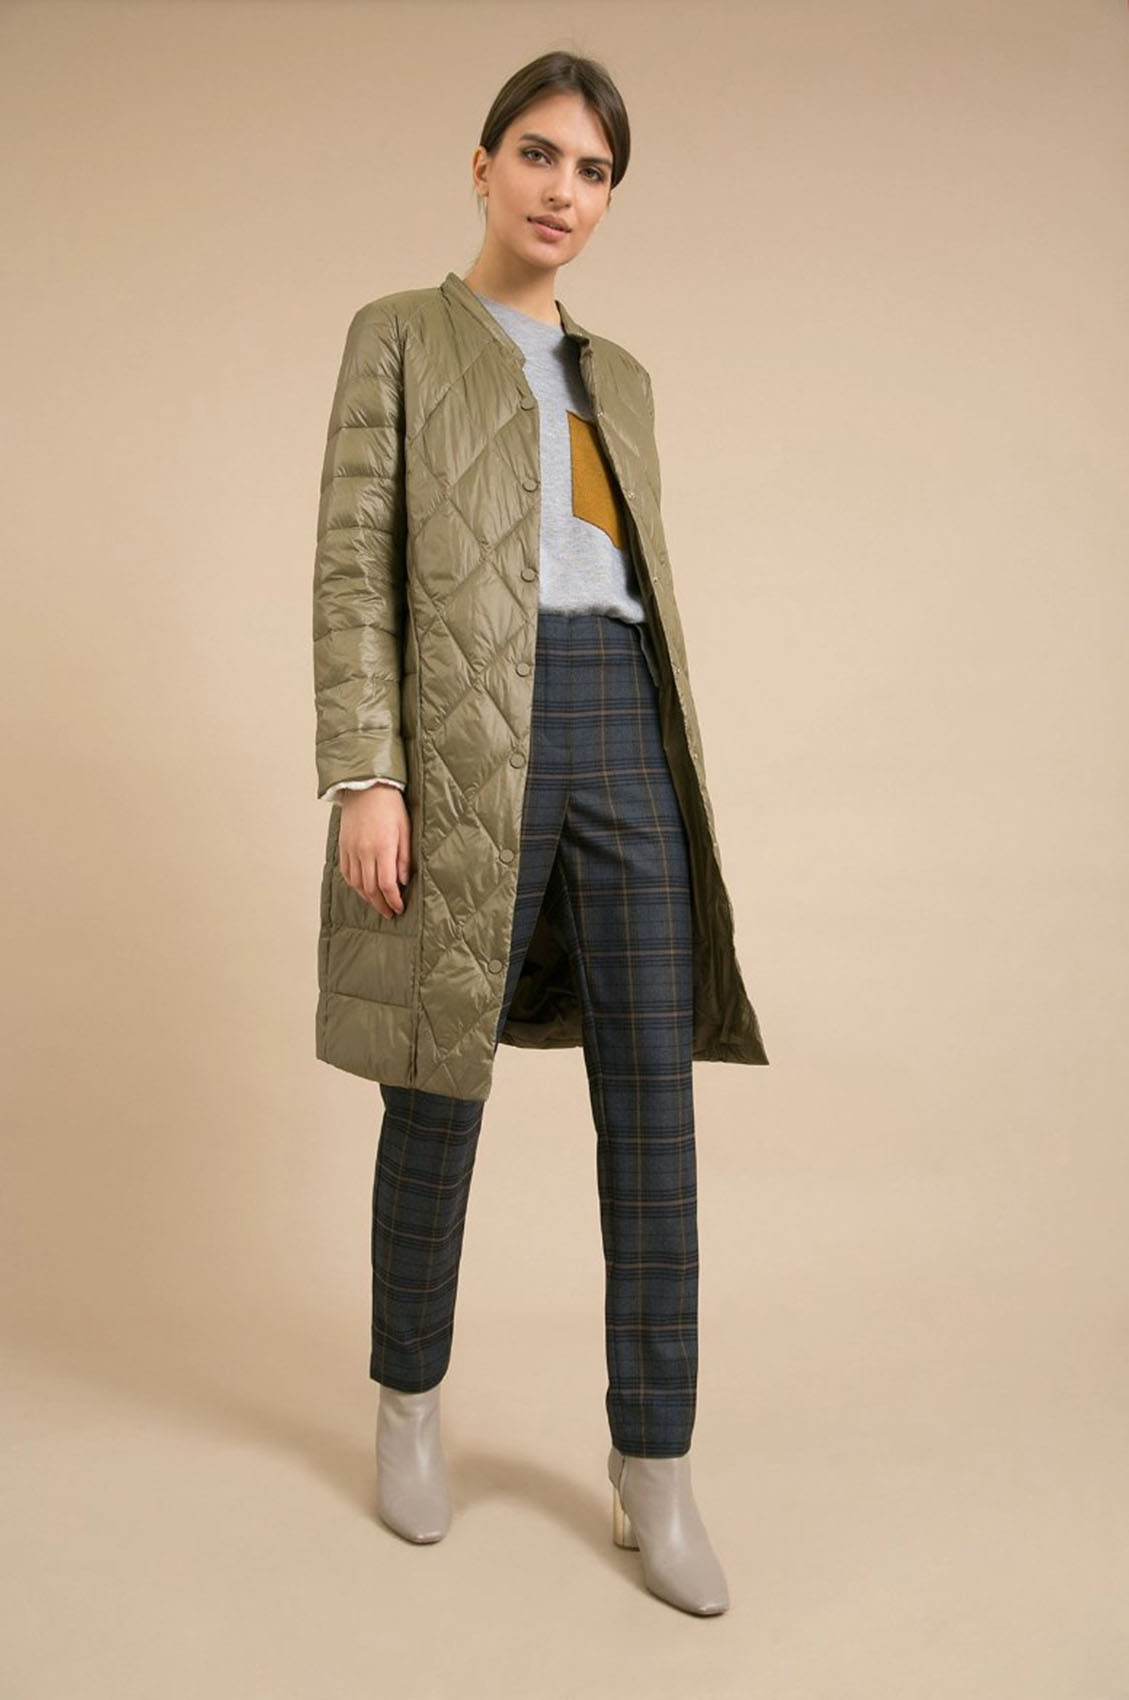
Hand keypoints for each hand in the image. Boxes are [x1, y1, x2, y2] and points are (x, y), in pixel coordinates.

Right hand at [338, 786, 410, 918]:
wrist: (367, 788)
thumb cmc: (390, 806)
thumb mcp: (405, 830)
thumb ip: (404, 857)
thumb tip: (404, 881)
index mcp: (382, 848)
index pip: (386, 884)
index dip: (393, 900)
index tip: (399, 909)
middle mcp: (364, 852)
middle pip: (371, 888)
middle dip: (381, 904)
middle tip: (389, 913)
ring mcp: (351, 850)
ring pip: (357, 884)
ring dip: (368, 898)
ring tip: (378, 904)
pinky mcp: (344, 847)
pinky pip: (347, 873)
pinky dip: (355, 885)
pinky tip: (363, 890)